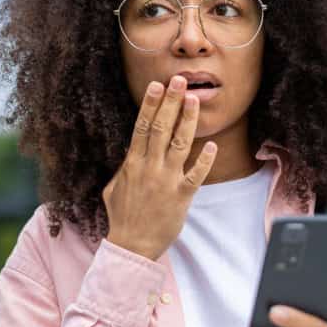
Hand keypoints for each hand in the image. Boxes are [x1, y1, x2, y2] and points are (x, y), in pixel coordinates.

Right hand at [102, 75, 216, 259]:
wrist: (131, 246)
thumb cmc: (122, 217)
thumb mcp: (114, 188)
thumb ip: (123, 168)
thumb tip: (129, 153)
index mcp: (132, 163)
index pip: (141, 127)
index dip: (150, 104)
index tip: (156, 85)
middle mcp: (148, 168)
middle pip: (159, 128)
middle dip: (170, 102)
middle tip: (179, 80)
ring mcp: (165, 181)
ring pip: (178, 144)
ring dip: (187, 120)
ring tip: (195, 99)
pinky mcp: (180, 197)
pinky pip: (195, 175)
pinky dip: (203, 160)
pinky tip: (212, 146)